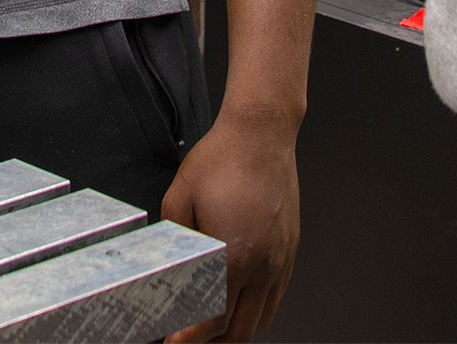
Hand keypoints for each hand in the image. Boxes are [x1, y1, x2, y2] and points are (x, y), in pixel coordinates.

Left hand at [161, 113, 301, 342]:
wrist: (261, 134)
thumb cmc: (222, 159)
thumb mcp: (179, 198)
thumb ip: (173, 239)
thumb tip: (167, 266)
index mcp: (234, 256)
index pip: (214, 320)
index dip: (190, 338)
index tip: (175, 342)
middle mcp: (262, 265)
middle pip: (241, 330)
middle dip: (213, 340)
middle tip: (189, 336)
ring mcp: (280, 259)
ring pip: (263, 318)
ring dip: (237, 327)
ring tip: (212, 322)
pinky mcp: (289, 249)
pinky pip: (276, 295)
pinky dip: (257, 307)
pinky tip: (239, 298)